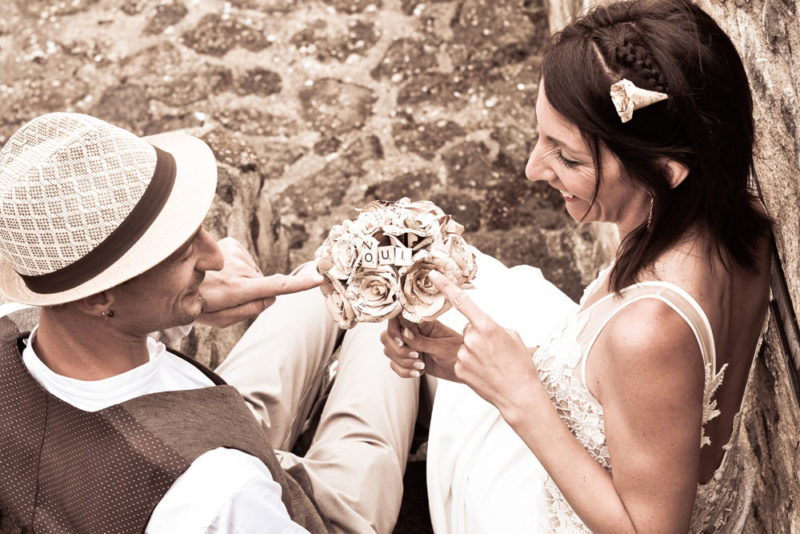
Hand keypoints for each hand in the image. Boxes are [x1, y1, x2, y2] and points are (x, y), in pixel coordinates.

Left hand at [197, 238, 322, 327]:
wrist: (170, 278)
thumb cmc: (197, 305)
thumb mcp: (222, 320)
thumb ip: (251, 310)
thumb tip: (272, 297)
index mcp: (240, 290)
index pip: (276, 287)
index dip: (298, 285)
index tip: (317, 279)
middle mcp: (240, 269)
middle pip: (262, 284)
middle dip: (251, 292)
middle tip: (224, 298)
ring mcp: (235, 254)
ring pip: (251, 271)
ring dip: (239, 278)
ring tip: (217, 283)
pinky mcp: (230, 243)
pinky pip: (243, 259)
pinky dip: (234, 266)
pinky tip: (217, 270)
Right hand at [380, 315, 463, 381]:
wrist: (467, 370)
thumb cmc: (460, 353)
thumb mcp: (443, 347)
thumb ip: (422, 341)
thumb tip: (404, 333)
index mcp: (422, 323)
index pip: (397, 319)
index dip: (394, 329)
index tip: (401, 340)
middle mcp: (413, 333)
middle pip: (387, 336)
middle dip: (397, 349)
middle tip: (415, 355)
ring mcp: (410, 346)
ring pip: (390, 352)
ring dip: (402, 362)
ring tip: (421, 365)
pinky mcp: (410, 360)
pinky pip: (395, 365)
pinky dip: (404, 371)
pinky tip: (419, 372)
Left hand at [425, 270, 540, 413]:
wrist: (518, 394)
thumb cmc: (520, 364)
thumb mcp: (512, 336)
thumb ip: (491, 326)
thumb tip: (478, 327)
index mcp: (487, 326)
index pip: (462, 301)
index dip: (445, 286)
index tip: (433, 275)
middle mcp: (472, 338)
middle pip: (469, 329)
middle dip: (478, 337)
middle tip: (495, 351)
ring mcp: (463, 355)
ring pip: (465, 345)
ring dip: (475, 352)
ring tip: (492, 364)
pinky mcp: (458, 369)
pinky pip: (462, 359)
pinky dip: (472, 364)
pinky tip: (484, 372)